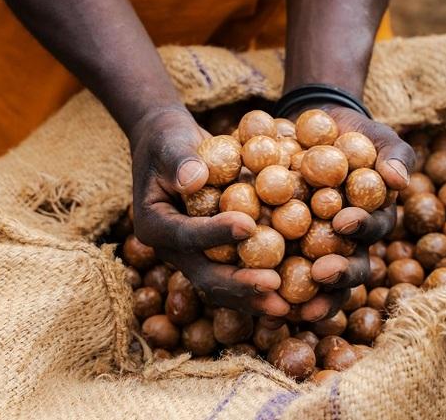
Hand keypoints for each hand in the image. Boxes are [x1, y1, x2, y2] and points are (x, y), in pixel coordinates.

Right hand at [129, 107, 289, 315]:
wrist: (170, 146)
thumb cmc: (169, 139)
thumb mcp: (170, 142)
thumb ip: (180, 160)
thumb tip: (194, 180)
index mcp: (154, 225)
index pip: (185, 235)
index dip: (216, 234)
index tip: (249, 226)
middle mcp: (172, 249)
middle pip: (205, 274)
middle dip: (240, 284)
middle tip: (274, 287)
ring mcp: (194, 257)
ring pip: (223, 285)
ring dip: (254, 298)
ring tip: (286, 307)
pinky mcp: (214, 255)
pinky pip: (237, 275)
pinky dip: (260, 287)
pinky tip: (292, 297)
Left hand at [290, 104, 414, 320]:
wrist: (314, 129)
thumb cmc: (355, 135)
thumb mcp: (378, 138)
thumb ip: (394, 156)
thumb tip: (398, 180)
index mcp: (370, 219)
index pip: (371, 229)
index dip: (360, 229)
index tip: (343, 221)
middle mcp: (345, 243)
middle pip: (348, 268)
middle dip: (338, 275)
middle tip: (320, 273)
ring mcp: (314, 249)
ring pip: (315, 282)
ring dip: (308, 297)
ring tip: (291, 306)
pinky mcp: (283, 247)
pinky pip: (278, 271)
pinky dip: (271, 290)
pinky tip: (258, 307)